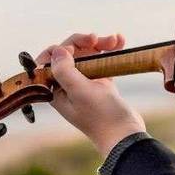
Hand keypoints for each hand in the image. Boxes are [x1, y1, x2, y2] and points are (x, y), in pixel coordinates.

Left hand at [36, 32, 145, 155]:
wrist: (125, 135)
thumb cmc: (101, 117)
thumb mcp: (79, 91)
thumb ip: (64, 70)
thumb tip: (58, 50)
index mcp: (55, 89)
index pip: (49, 60)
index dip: (60, 49)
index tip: (75, 49)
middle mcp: (67, 85)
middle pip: (69, 53)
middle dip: (84, 42)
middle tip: (98, 39)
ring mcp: (84, 83)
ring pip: (87, 54)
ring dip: (100, 43)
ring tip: (115, 40)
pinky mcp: (100, 83)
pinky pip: (101, 60)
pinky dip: (109, 50)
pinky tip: (119, 42)